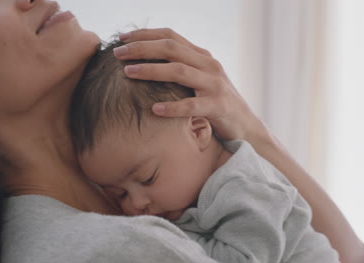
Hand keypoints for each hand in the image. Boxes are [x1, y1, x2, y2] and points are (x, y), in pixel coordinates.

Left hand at [113, 28, 269, 145]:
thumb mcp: (199, 79)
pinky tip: (154, 109)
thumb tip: (147, 61)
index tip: (122, 38)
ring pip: (179, 72)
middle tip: (117, 53)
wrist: (245, 126)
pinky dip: (173, 107)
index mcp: (202, 56)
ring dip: (151, 70)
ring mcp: (215, 85)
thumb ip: (180, 67)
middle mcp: (209, 65)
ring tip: (128, 73)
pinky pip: (192, 106)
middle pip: (171, 49)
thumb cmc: (214, 103)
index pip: (171, 37)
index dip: (145, 34)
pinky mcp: (219, 106)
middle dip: (142, 48)